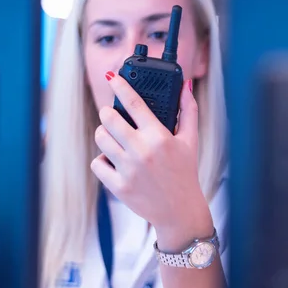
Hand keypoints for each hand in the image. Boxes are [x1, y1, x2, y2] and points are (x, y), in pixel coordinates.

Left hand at [90, 73, 213, 250]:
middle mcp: (142, 151)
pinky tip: (113, 159)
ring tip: (112, 137)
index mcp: (159, 137)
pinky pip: (97, 163)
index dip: (120, 86)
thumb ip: (188, 111)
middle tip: (111, 114)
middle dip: (108, 112)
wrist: (180, 210)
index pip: (134, 103)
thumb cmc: (185, 173)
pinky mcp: (118, 186)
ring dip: (104, 134)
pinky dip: (102, 159)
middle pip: (110, 119)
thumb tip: (185, 86)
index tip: (111, 77)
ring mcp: (128, 169)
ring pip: (101, 138)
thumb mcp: (190, 140)